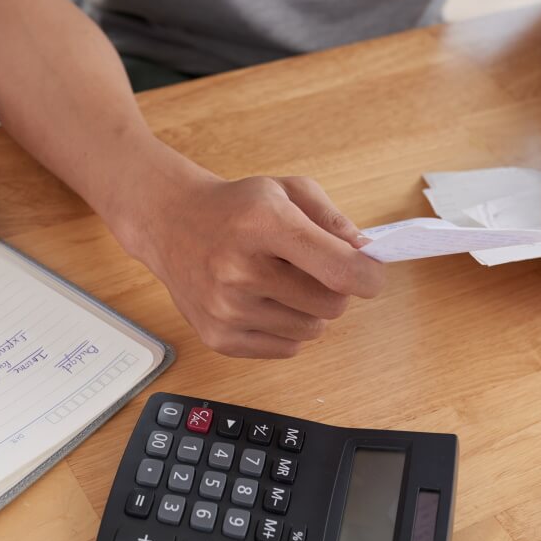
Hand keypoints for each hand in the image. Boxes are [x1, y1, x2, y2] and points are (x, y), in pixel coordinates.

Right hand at [119, 176, 384, 357]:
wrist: (171, 224)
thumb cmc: (235, 208)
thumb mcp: (287, 191)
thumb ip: (333, 220)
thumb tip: (366, 256)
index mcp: (263, 224)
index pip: (339, 269)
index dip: (368, 276)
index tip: (370, 274)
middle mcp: (240, 270)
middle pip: (331, 306)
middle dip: (334, 290)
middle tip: (312, 270)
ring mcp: (226, 309)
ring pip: (312, 330)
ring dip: (308, 310)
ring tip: (281, 284)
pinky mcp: (218, 337)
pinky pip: (287, 349)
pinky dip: (286, 329)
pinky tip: (263, 302)